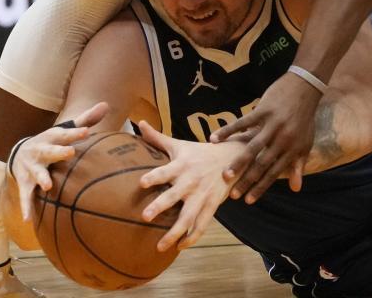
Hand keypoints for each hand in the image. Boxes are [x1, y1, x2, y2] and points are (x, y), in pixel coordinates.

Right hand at [8, 102, 109, 220]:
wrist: (19, 153)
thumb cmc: (50, 142)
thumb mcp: (64, 130)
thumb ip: (85, 120)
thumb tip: (105, 104)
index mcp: (51, 137)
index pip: (65, 134)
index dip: (76, 132)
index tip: (87, 131)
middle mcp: (40, 151)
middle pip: (50, 151)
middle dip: (59, 151)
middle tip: (70, 152)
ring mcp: (32, 168)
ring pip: (37, 173)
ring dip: (42, 179)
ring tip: (48, 186)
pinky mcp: (25, 183)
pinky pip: (26, 196)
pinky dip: (27, 207)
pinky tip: (29, 219)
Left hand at [137, 121, 245, 250]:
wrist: (234, 158)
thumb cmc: (200, 152)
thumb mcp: (180, 144)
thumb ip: (157, 137)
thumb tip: (137, 123)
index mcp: (182, 165)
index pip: (165, 171)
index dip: (154, 176)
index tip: (141, 183)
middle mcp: (191, 181)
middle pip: (175, 196)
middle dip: (161, 206)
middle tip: (145, 217)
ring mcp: (202, 195)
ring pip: (188, 216)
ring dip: (175, 232)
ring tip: (160, 246)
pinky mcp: (212, 205)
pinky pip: (202, 224)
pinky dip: (192, 237)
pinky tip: (180, 247)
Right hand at [209, 72, 321, 202]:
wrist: (305, 88)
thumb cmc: (305, 118)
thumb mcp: (306, 143)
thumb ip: (298, 165)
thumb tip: (296, 189)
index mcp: (292, 149)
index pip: (275, 172)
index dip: (261, 187)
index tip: (248, 200)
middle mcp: (282, 139)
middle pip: (262, 163)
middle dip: (247, 180)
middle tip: (233, 195)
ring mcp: (271, 125)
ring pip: (252, 147)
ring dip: (239, 162)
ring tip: (225, 175)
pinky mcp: (262, 111)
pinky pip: (242, 123)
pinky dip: (228, 131)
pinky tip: (214, 139)